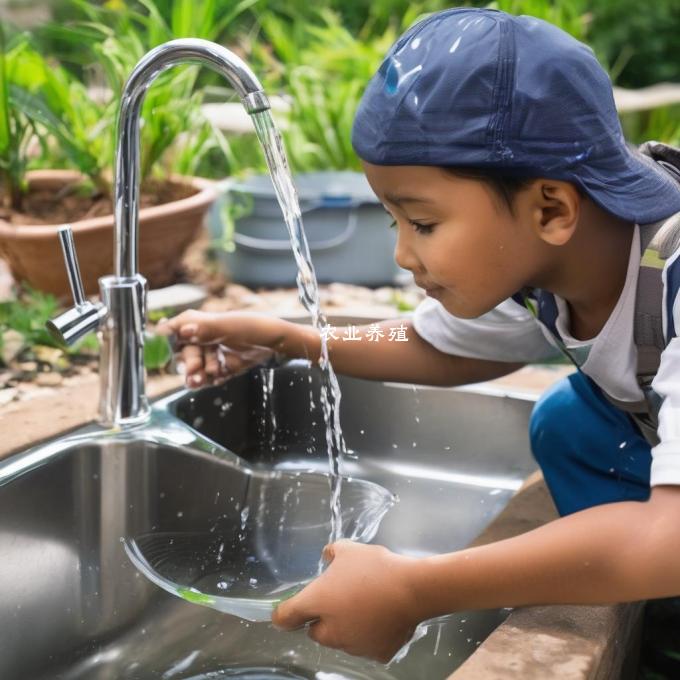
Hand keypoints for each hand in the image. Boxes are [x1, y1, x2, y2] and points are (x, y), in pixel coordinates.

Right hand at [155, 309, 282, 388]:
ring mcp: (211, 354)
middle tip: (195, 371)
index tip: (159, 351)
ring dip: (196, 375)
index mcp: (199, 323)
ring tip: (200, 380)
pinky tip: (216, 378)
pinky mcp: (220, 368)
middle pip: (184, 354)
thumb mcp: (228, 327)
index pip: (174, 329)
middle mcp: (202, 338)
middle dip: (188, 363)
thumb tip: (183, 330)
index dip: (165, 340)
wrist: (275, 343)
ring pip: (195, 368)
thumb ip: (205, 329)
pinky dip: (209, 380)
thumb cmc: (252, 327)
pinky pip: (208, 377)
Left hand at [271, 540, 423, 662]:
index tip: (284, 611)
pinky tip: (383, 617)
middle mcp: (331, 631)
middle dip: (323, 619)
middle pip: (316, 631)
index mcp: (317, 602)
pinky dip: (371, 635)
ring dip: (346, 627)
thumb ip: (332, 553)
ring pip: (342, 640)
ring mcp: (354, 646)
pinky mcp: (377, 654)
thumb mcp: (348, 549)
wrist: (412, 589)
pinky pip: (367, 645)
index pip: (286, 617)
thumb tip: (328, 556)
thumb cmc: (374, 567)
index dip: (283, 614)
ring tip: (365, 604)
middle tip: (339, 598)